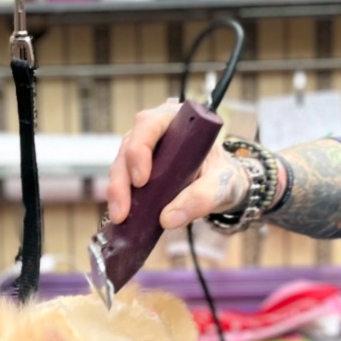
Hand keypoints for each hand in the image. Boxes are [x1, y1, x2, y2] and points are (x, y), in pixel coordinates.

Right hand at [106, 100, 251, 228]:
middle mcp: (155, 131)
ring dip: (117, 191)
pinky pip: (123, 180)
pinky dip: (121, 198)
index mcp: (177, 121)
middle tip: (123, 209)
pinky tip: (121, 216)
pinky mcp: (137, 169)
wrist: (221, 185)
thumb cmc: (222, 175)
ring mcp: (144, 149)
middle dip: (122, 179)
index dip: (139, 149)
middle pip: (128, 146)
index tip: (142, 180)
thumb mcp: (222, 185)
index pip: (149, 125)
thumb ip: (202, 198)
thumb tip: (167, 219)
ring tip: (120, 217)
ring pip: (120, 165)